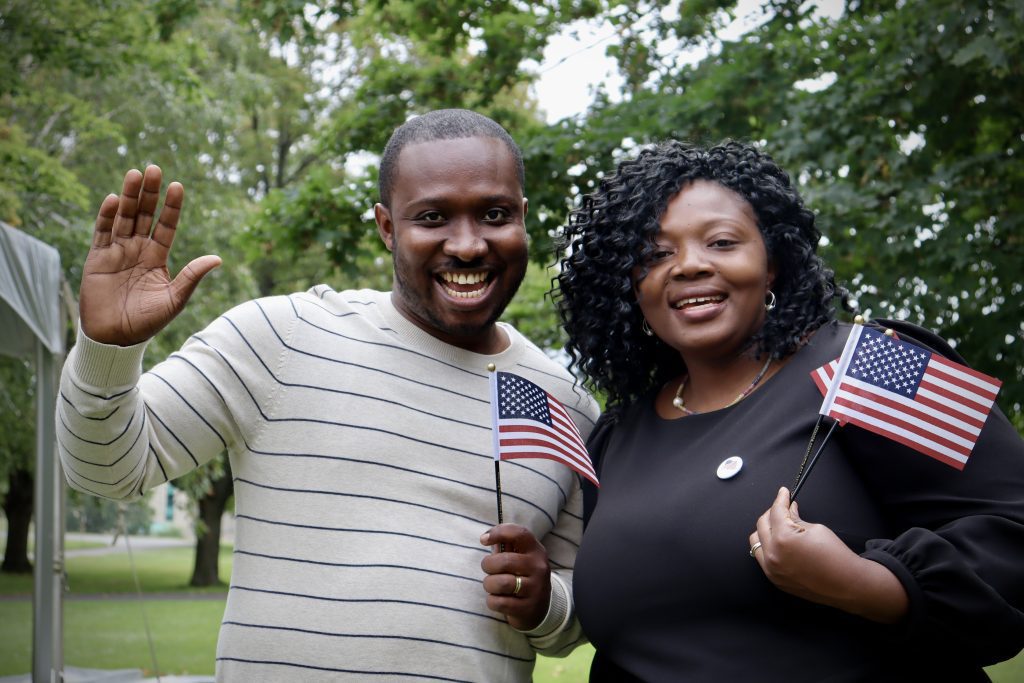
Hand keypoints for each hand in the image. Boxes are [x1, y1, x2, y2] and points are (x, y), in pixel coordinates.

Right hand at [80, 165, 220, 345]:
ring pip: (124, 217)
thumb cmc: (147, 322)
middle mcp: (138, 249)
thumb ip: (192, 277)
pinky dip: (107, 215)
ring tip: (136, 174)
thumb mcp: (174, 299)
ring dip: (130, 196)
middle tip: (155, 168)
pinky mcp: (97, 258)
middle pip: (145, 215)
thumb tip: (218, 259)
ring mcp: (117, 251)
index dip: (171, 207)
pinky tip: (115, 199)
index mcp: (158, 257)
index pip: (166, 226)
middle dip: (150, 193)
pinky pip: (102, 232)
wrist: (115, 338)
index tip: (178, 187)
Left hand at [480, 524, 551, 630]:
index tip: (483, 540)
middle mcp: (539, 568)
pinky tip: (497, 599)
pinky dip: (492, 601)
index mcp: (536, 551)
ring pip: (500, 583)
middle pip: (504, 561)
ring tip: (492, 585)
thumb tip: (486, 537)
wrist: (541, 608)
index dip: (498, 533)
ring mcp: (535, 589)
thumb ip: (505, 546)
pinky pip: (499, 602)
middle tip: (488, 569)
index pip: (518, 534)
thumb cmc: (523, 576)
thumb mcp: (521, 558)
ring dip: (489, 584)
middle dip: (487, 565)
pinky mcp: (527, 608)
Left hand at [749, 487, 907, 623]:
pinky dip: (767, 546)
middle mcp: (773, 555)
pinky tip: (778, 542)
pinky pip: (762, 557)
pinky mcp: (775, 579)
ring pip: (756, 541)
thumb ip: (796, 518)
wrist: (846, 584)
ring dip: (765, 530)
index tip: (784, 493)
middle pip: (762, 524)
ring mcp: (771, 569)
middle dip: (772, 512)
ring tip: (779, 525)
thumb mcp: (815, 529)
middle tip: (783, 508)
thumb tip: (788, 510)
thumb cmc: (835, 557)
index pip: (776, 511)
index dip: (781, 499)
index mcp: (783, 539)